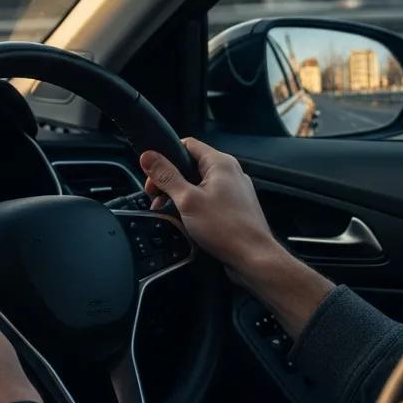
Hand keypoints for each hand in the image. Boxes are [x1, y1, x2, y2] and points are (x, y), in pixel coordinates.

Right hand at [140, 138, 333, 336]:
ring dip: (180, 198)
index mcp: (220, 163)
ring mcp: (234, 190)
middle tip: (157, 198)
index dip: (165, 156)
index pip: (187, 144)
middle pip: (190, 166)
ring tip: (170, 214)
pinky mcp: (234, 207)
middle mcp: (230, 173)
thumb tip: (148, 157)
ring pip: (198, 185)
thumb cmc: (227, 229)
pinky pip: (208, 200)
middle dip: (169, 182)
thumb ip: (166, 176)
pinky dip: (194, 208)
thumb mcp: (187, 200)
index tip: (152, 174)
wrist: (254, 258)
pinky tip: (186, 223)